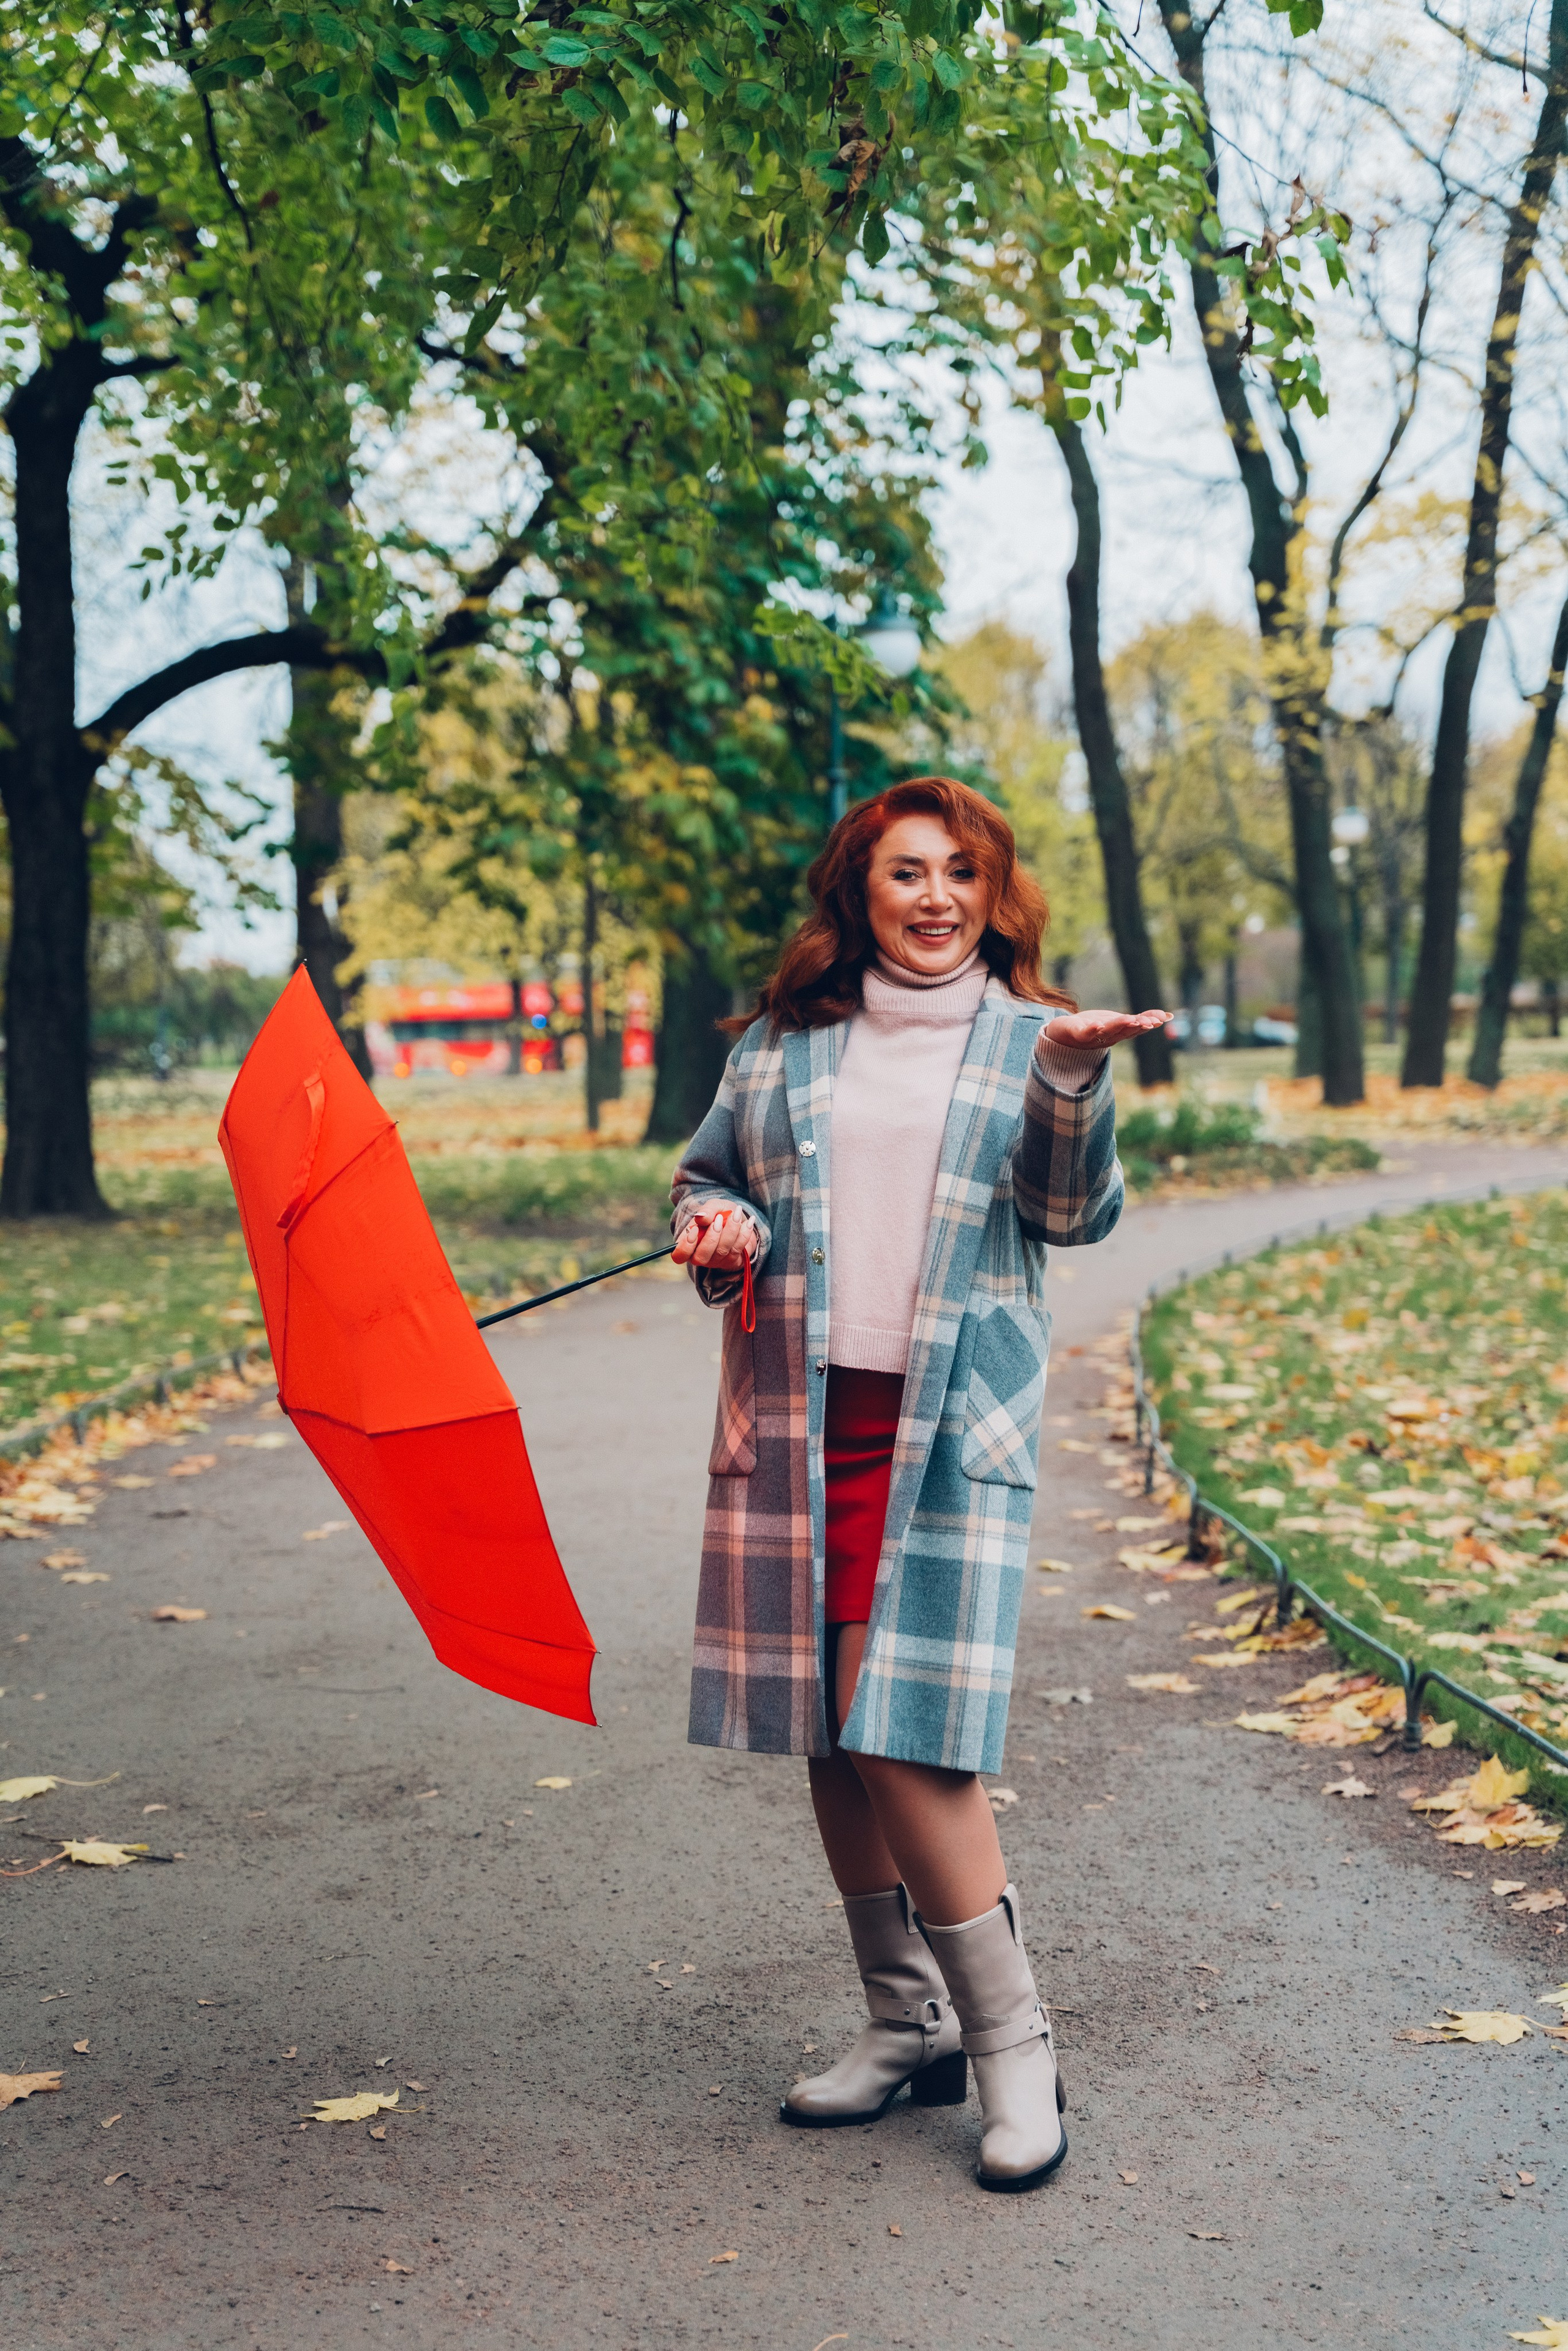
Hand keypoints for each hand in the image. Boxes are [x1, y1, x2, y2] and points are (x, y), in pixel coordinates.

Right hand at [672, 1207, 756, 1270]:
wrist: (739, 1219)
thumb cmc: (720, 1213)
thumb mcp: (713, 1206)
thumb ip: (707, 1210)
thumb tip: (701, 1217)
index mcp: (689, 1243)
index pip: (679, 1256)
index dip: (685, 1246)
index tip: (695, 1229)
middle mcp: (701, 1256)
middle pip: (701, 1258)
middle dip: (712, 1236)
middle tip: (719, 1218)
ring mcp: (717, 1261)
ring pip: (722, 1251)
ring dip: (730, 1230)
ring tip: (736, 1214)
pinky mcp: (733, 1260)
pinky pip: (738, 1249)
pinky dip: (744, 1233)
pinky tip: (749, 1222)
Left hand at [1046, 1007, 1171, 1052]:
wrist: (1063, 1035)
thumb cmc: (1094, 1027)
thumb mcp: (1119, 1021)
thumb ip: (1141, 1019)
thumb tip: (1168, 1016)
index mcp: (1119, 1034)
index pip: (1136, 1028)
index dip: (1149, 1023)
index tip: (1162, 1019)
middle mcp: (1108, 1037)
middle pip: (1125, 1031)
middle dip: (1137, 1026)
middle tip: (1151, 1022)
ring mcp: (1092, 1037)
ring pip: (1108, 1032)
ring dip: (1120, 1026)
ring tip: (1130, 1019)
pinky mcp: (1077, 1033)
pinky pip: (1085, 1033)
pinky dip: (1092, 1029)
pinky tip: (1098, 1024)